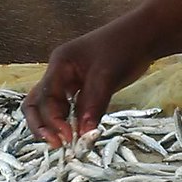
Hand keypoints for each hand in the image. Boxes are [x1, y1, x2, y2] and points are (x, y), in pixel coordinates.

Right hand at [22, 21, 156, 146]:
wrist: (144, 35)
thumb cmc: (124, 48)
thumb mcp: (107, 77)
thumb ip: (93, 105)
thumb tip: (82, 134)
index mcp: (60, 64)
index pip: (44, 98)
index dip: (52, 120)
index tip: (68, 138)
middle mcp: (60, 72)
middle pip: (37, 102)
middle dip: (42, 125)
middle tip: (56, 145)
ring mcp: (70, 80)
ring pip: (53, 107)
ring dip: (56, 125)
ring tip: (68, 144)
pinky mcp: (83, 87)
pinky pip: (70, 107)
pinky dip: (71, 121)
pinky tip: (79, 134)